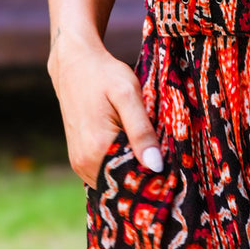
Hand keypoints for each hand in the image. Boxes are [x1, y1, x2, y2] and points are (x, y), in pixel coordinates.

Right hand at [47, 31, 162, 186]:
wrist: (73, 64)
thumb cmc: (104, 75)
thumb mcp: (128, 95)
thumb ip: (141, 131)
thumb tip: (156, 166)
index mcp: (96, 150)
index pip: (133, 180)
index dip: (156, 177)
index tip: (176, 171)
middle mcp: (83, 163)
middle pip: (124, 183)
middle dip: (146, 176)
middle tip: (170, 161)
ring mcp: (79, 164)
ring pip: (114, 181)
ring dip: (134, 171)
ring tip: (153, 153)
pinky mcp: (79, 159)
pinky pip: (105, 173)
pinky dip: (122, 166)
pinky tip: (136, 150)